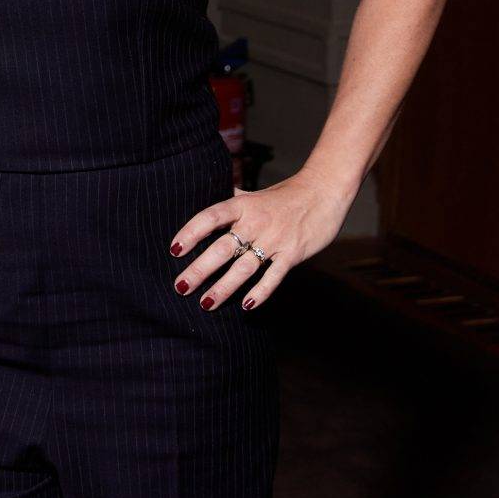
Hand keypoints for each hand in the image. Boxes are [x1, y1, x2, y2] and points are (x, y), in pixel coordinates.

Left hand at [169, 172, 355, 312]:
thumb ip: (233, 200)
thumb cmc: (285, 195)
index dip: (191, 232)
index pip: (210, 217)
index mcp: (242, 205)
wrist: (324, 192)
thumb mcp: (255, 194)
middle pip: (222, 248)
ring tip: (206, 303)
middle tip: (180, 287)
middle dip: (200, 269)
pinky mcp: (293, 253)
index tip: (174, 250)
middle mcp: (256, 222)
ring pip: (244, 267)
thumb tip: (208, 196)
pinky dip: (261, 291)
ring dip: (224, 287)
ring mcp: (275, 239)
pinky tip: (247, 306)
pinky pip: (274, 276)